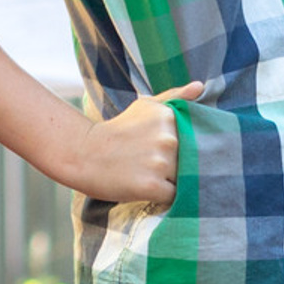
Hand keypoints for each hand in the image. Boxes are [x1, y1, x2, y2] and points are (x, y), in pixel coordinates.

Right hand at [66, 84, 201, 205]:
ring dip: (168, 181)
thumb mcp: (145, 106)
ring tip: (144, 173)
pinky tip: (143, 186)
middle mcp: (168, 139)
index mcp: (170, 117)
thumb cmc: (117, 131)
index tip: (157, 147)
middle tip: (148, 162)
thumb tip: (200, 86)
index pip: (193, 140)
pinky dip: (162, 196)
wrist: (83, 154)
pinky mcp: (151, 186)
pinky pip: (172, 197)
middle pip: (189, 161)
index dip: (179, 147)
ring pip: (182, 180)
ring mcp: (160, 163)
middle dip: (175, 165)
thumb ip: (175, 97)